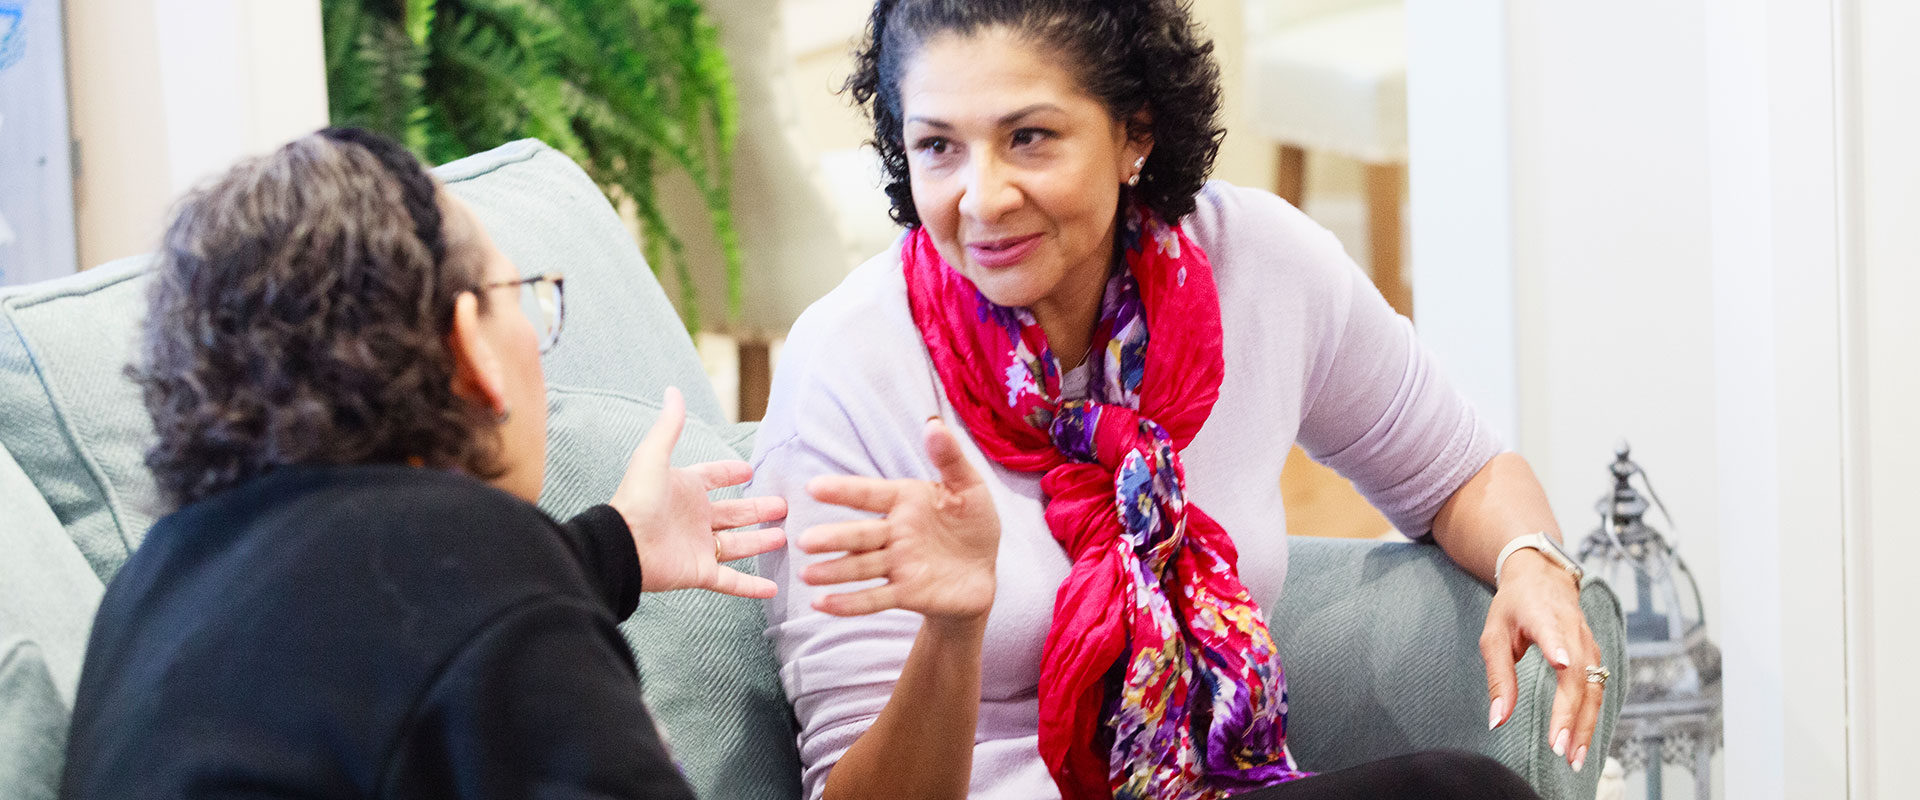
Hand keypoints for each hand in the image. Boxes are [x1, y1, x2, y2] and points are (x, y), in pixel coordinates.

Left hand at [607, 387, 786, 598]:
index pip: (713, 478)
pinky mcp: (700, 572)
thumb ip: (669, 427)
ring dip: (761, 542)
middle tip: (784, 505)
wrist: (623, 546)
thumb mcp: (654, 458)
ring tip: (785, 536)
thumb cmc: (636, 500)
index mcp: (686, 490)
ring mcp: (699, 547)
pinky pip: (731, 581)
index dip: (730, 472)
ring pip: (738, 544)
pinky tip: (774, 588)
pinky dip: (752, 587)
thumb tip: (673, 390)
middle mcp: (695, 519)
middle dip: (759, 508)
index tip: (749, 470)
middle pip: (734, 513)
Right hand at [798, 419, 1000, 622]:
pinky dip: (848, 603)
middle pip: (860, 535)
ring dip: (833, 571)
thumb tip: (933, 424)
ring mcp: (897, 565)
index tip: (814, 487)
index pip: (870, 494)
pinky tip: (821, 604)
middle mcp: (895, 533)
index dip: (843, 491)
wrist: (982, 574)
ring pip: (861, 566)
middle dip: (833, 538)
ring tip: (807, 574)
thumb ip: (950, 459)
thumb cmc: (973, 525)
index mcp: (905, 501)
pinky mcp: (905, 594)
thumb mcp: (969, 488)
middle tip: (804, 541)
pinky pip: (874, 598)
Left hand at [1481, 549, 1605, 772]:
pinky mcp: (1596, 655)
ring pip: (1593, 689)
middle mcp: (1572, 630)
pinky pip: (1596, 691)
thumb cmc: (1514, 607)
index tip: (1561, 663)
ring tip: (1573, 758)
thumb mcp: (1494, 635)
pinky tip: (1581, 743)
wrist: (1543, 577)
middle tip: (1558, 748)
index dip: (1557, 647)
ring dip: (1585, 725)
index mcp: (1542, 616)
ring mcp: (1588, 643)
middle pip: (1577, 676)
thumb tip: (1497, 720)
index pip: (1552, 631)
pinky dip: (1590, 718)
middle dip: (1570, 715)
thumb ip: (1497, 678)